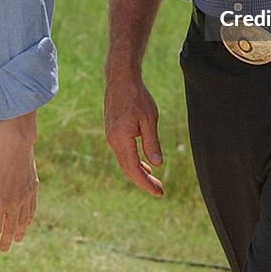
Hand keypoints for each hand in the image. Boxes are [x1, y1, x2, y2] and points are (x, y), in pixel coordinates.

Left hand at [0, 116, 38, 251]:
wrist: (14, 146)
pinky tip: (28, 220)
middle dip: (6, 240)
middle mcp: (14, 205)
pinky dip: (29, 217)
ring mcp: (25, 197)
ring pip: (23, 220)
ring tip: (17, 238)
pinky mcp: (33, 188)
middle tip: (4, 248)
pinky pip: (32, 208)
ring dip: (19, 231)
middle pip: (10, 228)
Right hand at [104, 71, 163, 196]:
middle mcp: (113, 140)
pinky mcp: (112, 131)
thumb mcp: (149, 119)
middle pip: (127, 168)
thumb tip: (156, 164)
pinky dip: (133, 161)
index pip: (133, 168)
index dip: (145, 183)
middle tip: (159, 191)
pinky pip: (122, 152)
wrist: (121, 79)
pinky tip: (144, 164)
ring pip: (124, 161)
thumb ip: (152, 142)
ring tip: (154, 180)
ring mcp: (111, 135)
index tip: (158, 192)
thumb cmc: (137, 96)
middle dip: (143, 181)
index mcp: (121, 138)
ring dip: (138, 172)